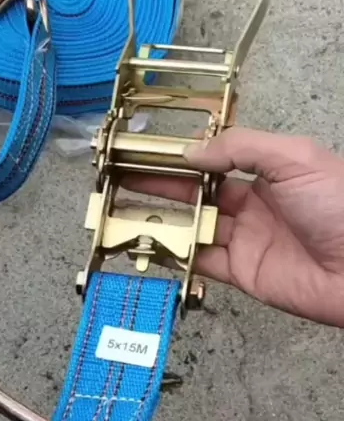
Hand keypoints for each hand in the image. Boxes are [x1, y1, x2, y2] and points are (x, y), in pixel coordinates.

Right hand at [123, 127, 343, 326]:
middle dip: (160, 185)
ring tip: (124, 208)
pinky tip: (150, 242)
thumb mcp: (295, 159)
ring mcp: (246, 239)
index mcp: (268, 172)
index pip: (214, 159)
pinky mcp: (242, 272)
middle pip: (195, 193)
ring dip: (160, 218)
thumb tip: (196, 150)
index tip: (150, 151)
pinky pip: (200, 261)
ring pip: (192, 226)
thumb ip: (243, 148)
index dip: (181, 156)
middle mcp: (253, 205)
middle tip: (124, 177)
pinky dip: (174, 253)